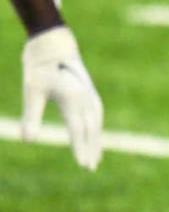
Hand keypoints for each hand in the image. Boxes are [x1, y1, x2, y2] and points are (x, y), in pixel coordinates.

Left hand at [22, 26, 103, 169]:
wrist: (54, 43)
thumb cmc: (40, 66)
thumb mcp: (32, 91)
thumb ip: (31, 116)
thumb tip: (27, 140)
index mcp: (73, 99)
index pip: (78, 129)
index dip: (80, 147)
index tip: (82, 164)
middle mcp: (86, 98)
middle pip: (92, 129)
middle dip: (91, 148)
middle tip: (90, 167)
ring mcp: (90, 95)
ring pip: (96, 123)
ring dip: (96, 140)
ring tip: (96, 157)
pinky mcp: (89, 93)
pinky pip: (97, 116)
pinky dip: (97, 129)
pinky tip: (94, 135)